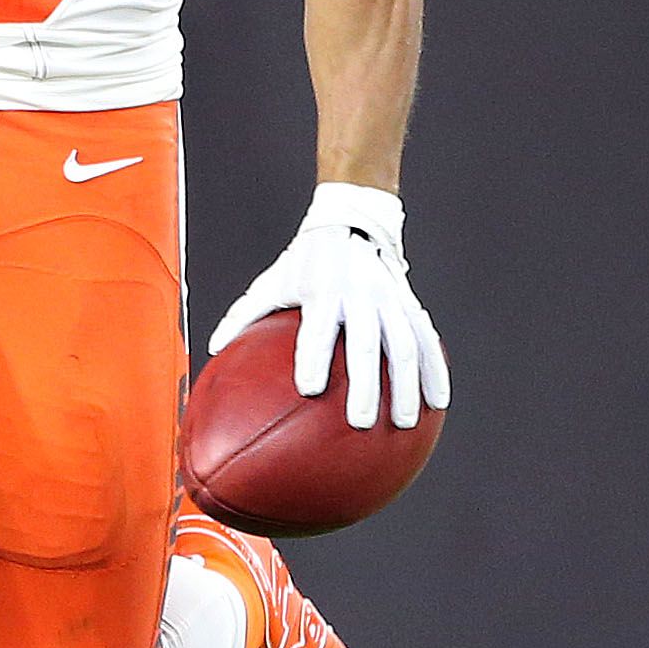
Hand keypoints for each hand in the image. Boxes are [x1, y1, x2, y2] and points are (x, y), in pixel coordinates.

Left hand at [208, 182, 447, 432]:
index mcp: (323, 291)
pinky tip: (437, 402)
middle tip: (360, 423)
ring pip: (404, 345)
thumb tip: (211, 349)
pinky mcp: (408, 304)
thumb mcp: (272, 282)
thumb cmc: (304, 263)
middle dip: (365, 385)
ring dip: (406, 385)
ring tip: (403, 423)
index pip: (319, 328)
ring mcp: (389, 300)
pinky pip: (426, 340)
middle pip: (367, 344)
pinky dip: (434, 370)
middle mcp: (360, 295)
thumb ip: (244, 315)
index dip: (314, 356)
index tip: (310, 389)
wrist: (352, 224)